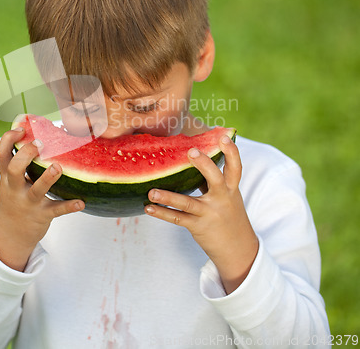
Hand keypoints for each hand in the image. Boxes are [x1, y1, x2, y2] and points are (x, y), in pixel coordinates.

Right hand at [0, 127, 84, 270]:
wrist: (9, 235)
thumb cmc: (15, 198)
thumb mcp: (11, 181)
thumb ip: (20, 162)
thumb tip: (37, 133)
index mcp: (7, 177)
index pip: (2, 155)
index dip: (8, 140)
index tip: (22, 129)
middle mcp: (15, 188)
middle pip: (14, 168)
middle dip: (26, 154)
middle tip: (40, 144)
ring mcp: (28, 202)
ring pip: (37, 190)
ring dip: (48, 178)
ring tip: (58, 167)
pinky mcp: (42, 215)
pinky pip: (56, 210)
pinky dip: (69, 206)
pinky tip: (81, 202)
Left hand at [145, 135, 258, 293]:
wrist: (239, 250)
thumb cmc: (228, 215)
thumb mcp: (227, 196)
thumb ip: (213, 179)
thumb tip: (194, 155)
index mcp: (231, 189)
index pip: (235, 168)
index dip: (231, 152)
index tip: (224, 136)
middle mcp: (222, 200)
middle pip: (216, 179)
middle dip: (204, 165)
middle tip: (190, 151)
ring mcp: (210, 214)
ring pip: (188, 203)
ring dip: (168, 197)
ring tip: (151, 191)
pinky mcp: (199, 227)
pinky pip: (178, 219)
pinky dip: (162, 213)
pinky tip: (148, 208)